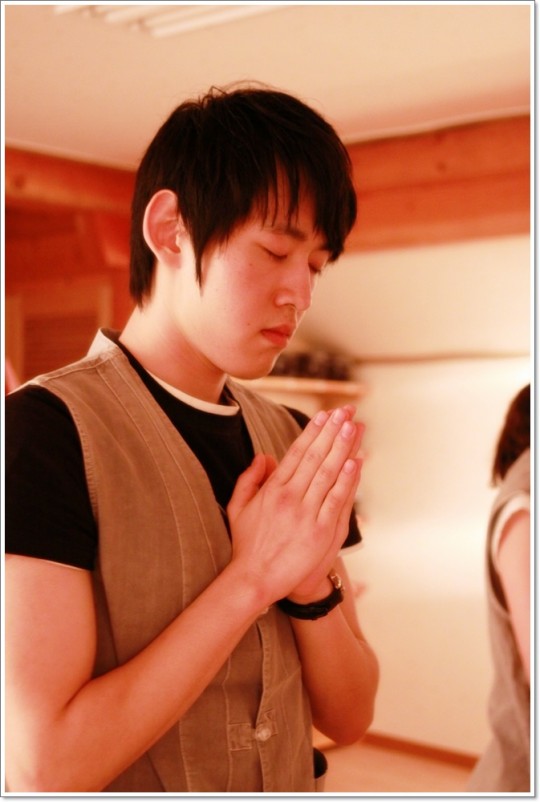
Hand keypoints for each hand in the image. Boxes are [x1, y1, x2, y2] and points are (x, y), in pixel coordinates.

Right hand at [226, 406, 363, 606]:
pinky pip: (337, 500)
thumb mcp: (238, 508)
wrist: (255, 580)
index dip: (312, 432)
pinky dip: (347, 480)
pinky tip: (356, 461)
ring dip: (343, 448)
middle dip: (332, 431)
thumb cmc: (247, 544)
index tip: (324, 415)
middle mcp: (290, 498)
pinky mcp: (320, 532)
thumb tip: (264, 456)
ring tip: (354, 426)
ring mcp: (306, 514)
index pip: (296, 453)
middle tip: (345, 411)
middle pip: (315, 457)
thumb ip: (249, 479)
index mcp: (272, 490)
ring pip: (328, 474)